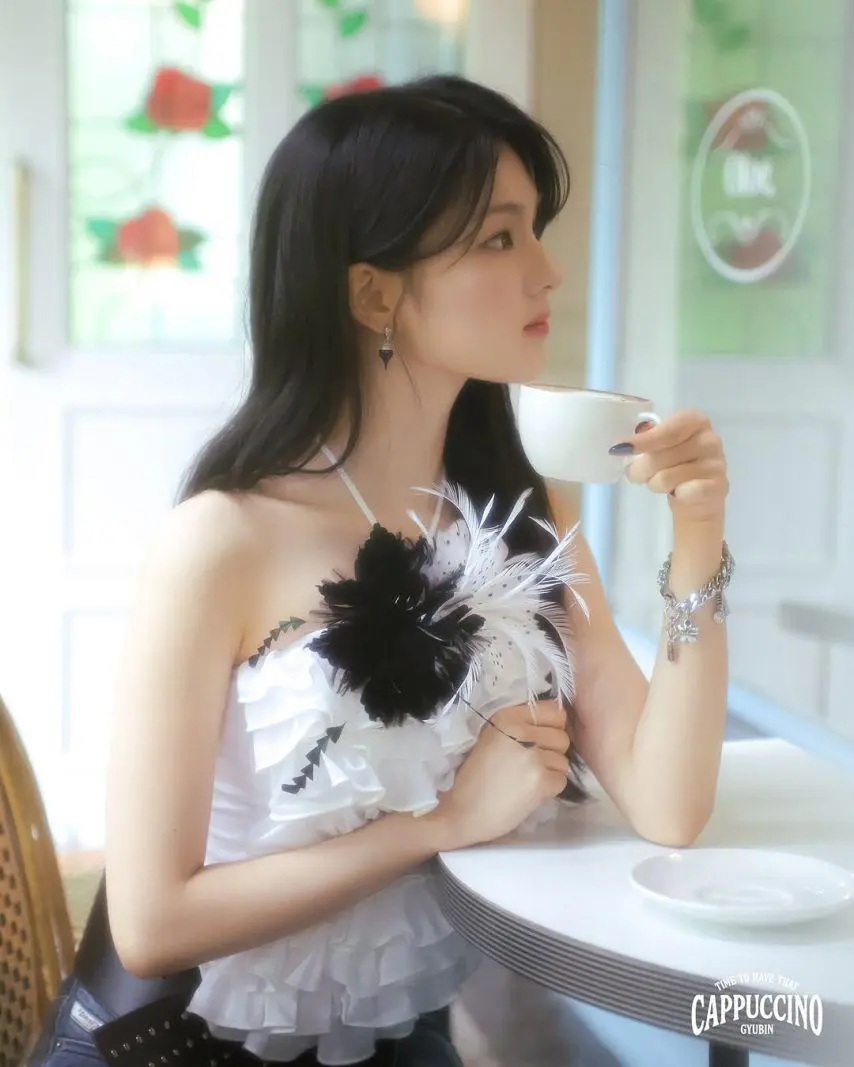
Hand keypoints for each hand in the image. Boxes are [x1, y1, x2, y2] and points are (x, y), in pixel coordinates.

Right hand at [430, 700, 569, 850]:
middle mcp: (521, 731)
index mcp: (507, 717)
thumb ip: (519, 726)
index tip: (538, 740)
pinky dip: (549, 789)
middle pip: (562, 736)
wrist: (462, 812)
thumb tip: (551, 723)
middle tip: (529, 765)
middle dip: (552, 752)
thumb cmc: (474, 777)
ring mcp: (532, 756)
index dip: (551, 727)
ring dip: (550, 772)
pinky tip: (528, 793)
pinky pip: (561, 780)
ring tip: (526, 780)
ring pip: (563, 760)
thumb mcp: (491, 738)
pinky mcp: (540, 781)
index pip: (554, 711)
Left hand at [614, 410, 728, 523]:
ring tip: (659, 483)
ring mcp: (717, 464)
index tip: (622, 449)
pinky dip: (673, 494)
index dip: (645, 440)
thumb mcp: (660, 447)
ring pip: (666, 478)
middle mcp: (710, 439)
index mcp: (695, 421)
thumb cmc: (673, 465)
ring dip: (654, 484)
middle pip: (662, 456)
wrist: (696, 497)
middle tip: (636, 475)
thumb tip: (621, 447)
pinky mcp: (718, 487)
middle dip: (640, 469)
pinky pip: (682, 492)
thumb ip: (646, 441)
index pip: (669, 429)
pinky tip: (678, 492)